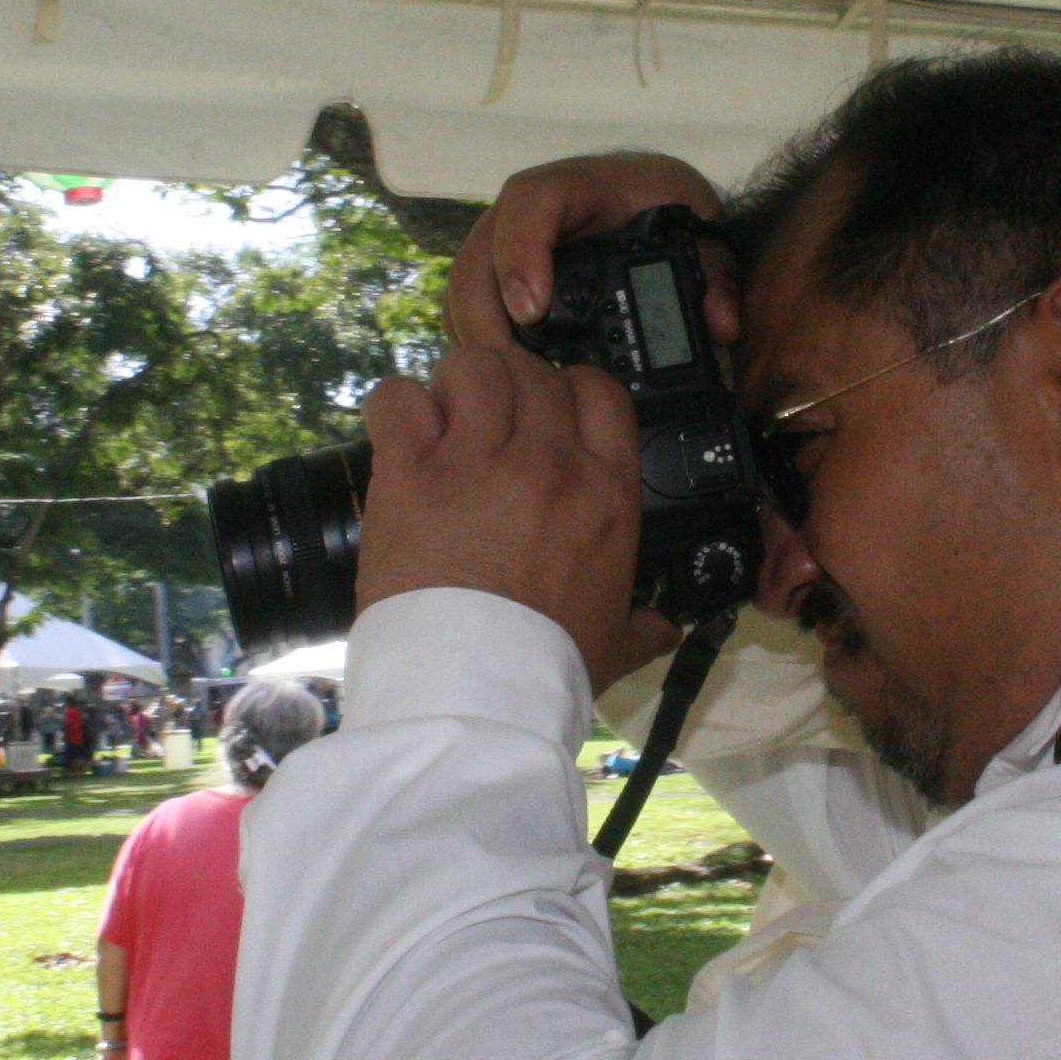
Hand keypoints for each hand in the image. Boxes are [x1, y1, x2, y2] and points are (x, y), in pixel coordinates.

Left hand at [355, 342, 655, 688]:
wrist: (474, 692)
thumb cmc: (545, 666)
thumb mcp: (612, 643)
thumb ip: (642, 626)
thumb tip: (665, 629)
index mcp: (604, 493)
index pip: (601, 390)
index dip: (572, 389)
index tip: (549, 414)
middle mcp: (546, 463)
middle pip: (532, 372)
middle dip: (510, 389)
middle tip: (488, 427)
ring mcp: (476, 460)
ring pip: (470, 366)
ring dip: (455, 387)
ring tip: (444, 425)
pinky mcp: (410, 471)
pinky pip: (399, 398)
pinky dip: (395, 407)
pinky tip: (400, 436)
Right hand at [445, 152, 733, 353]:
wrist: (651, 198)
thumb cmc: (667, 207)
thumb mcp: (702, 232)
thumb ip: (717, 276)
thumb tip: (720, 325)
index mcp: (577, 185)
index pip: (532, 202)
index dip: (522, 254)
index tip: (532, 311)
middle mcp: (528, 210)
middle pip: (479, 253)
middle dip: (486, 317)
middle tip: (513, 374)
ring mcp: (505, 241)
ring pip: (465, 285)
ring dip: (476, 336)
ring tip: (508, 387)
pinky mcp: (499, 273)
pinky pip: (470, 305)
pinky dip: (478, 342)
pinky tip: (504, 381)